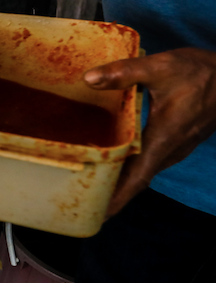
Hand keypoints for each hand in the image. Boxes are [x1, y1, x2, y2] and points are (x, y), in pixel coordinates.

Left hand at [85, 48, 215, 216]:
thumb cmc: (200, 73)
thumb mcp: (160, 68)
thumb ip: (124, 73)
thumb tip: (89, 79)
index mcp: (165, 138)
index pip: (139, 177)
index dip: (118, 197)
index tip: (100, 214)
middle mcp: (171, 148)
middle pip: (138, 178)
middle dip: (112, 191)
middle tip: (82, 197)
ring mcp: (177, 145)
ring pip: (146, 168)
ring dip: (122, 177)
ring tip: (92, 181)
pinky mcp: (179, 138)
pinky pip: (152, 158)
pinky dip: (133, 164)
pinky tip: (116, 156)